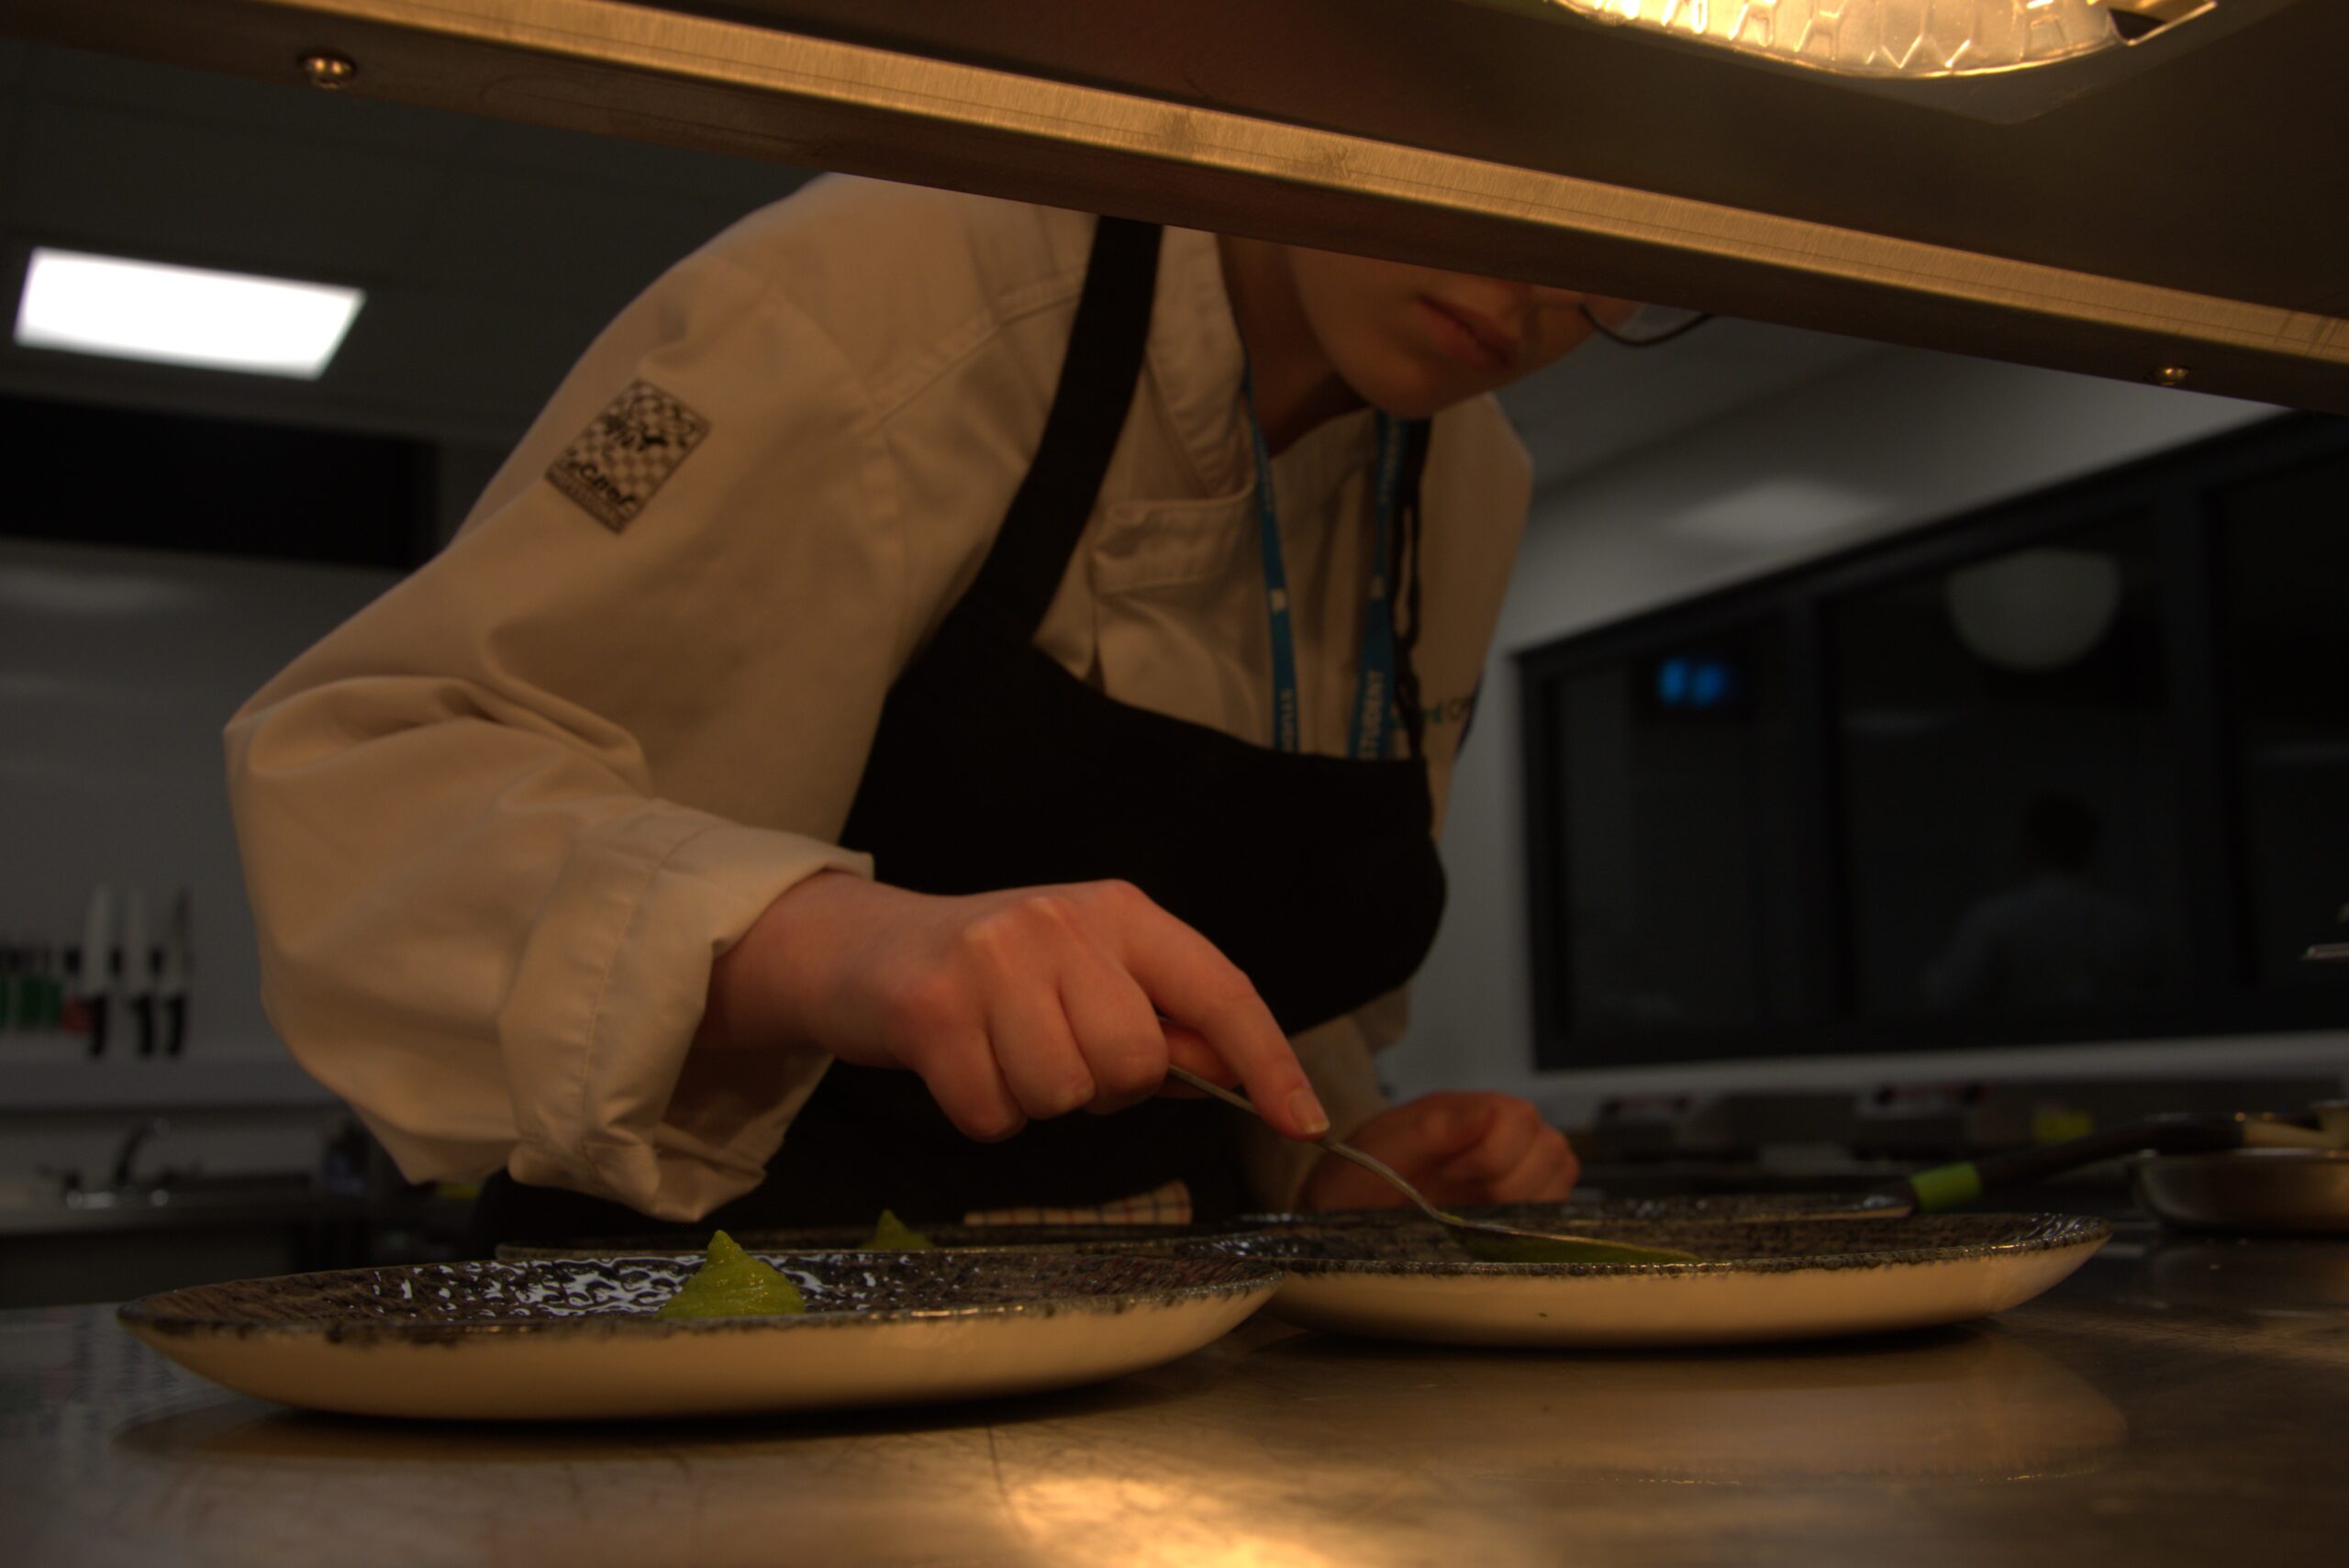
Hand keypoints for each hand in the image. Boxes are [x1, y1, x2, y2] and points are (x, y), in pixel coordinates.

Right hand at [699, 872, 1328, 1143]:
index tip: (1303, 1121)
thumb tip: (1238, 1075)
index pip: (1220, 989)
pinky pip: (994, 1116)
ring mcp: (993, 960)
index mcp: (1121, 911)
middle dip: (1102, 1087)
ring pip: (1064, 1095)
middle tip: (1054, 1054)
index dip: (1268, 1061)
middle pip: (1135, 1063)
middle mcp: (1062, 922)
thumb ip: (1164, 1021)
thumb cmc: (995, 975)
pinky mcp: (930, 1009)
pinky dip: (980, 1115)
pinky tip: (960, 1067)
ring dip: (1035, 1101)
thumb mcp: (1087, 973)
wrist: (863, 949)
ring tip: (1001, 1054)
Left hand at [1298, 1093, 1577, 1211]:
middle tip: (1463, 1200)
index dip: (1493, 1154)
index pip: (1518, 1118)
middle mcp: (1498, 1133)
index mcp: (1463, 1112)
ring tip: (1477, 1215)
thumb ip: (1432, 1127)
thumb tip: (1487, 1110)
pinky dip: (1535, 1219)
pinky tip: (1494, 1226)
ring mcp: (1514, 1167)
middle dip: (1511, 1183)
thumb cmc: (1356, 1182)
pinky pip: (1557, 1205)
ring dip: (1526, 1201)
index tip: (1451, 1176)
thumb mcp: (1378, 1150)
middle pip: (1550, 1146)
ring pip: (1560, 1173)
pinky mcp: (1522, 1202)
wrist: (1343, 1219)